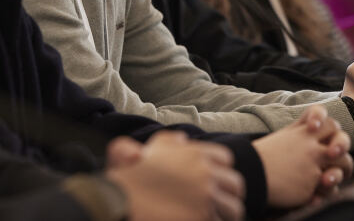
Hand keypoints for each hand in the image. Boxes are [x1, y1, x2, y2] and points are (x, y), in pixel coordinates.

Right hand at [106, 131, 244, 220]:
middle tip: (217, 202)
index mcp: (195, 153)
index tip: (210, 179)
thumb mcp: (149, 149)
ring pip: (234, 209)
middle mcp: (205, 173)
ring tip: (210, 216)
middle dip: (228, 194)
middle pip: (235, 185)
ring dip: (225, 214)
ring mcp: (206, 198)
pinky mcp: (201, 219)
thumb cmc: (129, 178)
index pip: (225, 159)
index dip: (219, 170)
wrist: (118, 201)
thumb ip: (166, 142)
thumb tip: (183, 140)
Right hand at [252, 105, 351, 207]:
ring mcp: (313, 160)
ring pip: (344, 162)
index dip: (322, 119)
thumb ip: (301, 138)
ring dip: (339, 172)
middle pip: (339, 135)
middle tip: (333, 154)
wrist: (251, 176)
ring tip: (327, 180)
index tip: (312, 127)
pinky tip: (313, 196)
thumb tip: (326, 148)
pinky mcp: (315, 180)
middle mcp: (309, 143)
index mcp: (299, 131)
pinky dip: (324, 193)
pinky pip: (332, 188)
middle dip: (342, 146)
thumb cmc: (264, 162)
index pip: (321, 115)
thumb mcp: (281, 140)